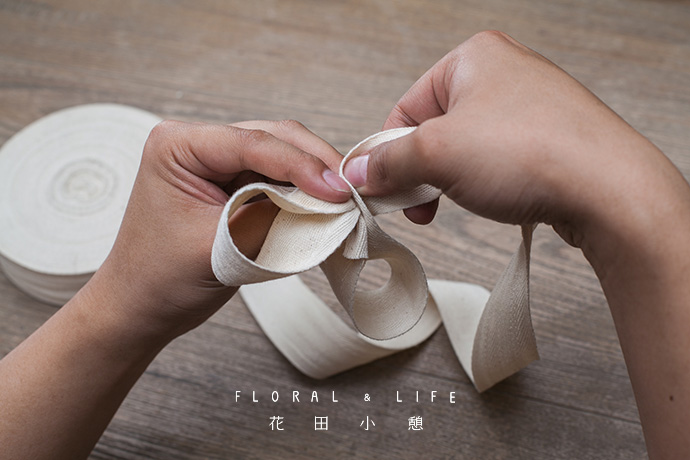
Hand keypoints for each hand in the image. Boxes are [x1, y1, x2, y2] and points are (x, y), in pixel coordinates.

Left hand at [94, 119, 350, 339]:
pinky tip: (323, 207)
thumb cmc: (161, 279)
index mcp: (178, 145)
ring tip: (344, 202)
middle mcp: (198, 143)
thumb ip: (275, 218)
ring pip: (282, 157)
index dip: (301, 165)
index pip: (252, 143)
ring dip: (313, 178)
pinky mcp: (233, 183)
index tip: (338, 190)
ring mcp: (217, 162)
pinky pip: (277, 179)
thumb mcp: (220, 245)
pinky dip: (303, 193)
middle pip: (273, 139)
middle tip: (352, 193)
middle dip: (315, 165)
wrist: (141, 309)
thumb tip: (329, 203)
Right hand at [343, 31, 689, 458]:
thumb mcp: (437, 154)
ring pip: (465, 149)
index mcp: (473, 59)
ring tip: (460, 200)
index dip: (387, 152)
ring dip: (450, 181)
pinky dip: (483, 184)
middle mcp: (504, 76)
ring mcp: (529, 109)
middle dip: (421, 171)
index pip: (406, 107)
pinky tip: (491, 200)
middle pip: (434, 129)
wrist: (608, 190)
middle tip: (418, 202)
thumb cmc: (534, 154)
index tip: (380, 187)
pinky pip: (497, 162)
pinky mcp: (547, 142)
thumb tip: (362, 172)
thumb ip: (389, 162)